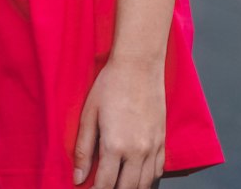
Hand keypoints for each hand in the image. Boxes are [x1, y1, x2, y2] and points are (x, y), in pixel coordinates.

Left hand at [73, 57, 165, 188]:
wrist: (139, 64)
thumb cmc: (111, 84)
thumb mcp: (89, 114)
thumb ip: (83, 149)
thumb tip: (78, 178)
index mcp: (115, 145)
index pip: (105, 185)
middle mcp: (137, 151)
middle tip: (103, 187)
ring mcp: (153, 147)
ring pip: (144, 184)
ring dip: (130, 188)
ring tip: (118, 184)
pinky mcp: (162, 139)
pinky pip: (158, 170)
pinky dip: (148, 178)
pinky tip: (137, 175)